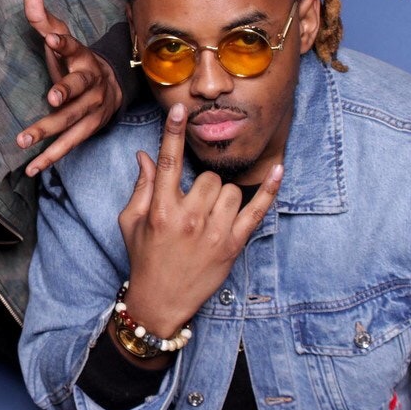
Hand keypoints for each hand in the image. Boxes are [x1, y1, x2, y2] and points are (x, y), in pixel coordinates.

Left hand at [16, 0, 122, 176]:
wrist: (112, 86)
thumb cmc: (76, 60)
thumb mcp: (62, 37)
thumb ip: (43, 18)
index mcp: (83, 57)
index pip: (73, 46)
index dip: (63, 42)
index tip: (52, 38)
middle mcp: (91, 83)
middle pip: (78, 87)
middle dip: (66, 92)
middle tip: (52, 99)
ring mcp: (93, 108)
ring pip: (71, 120)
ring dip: (49, 131)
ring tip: (24, 140)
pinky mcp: (89, 129)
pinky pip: (70, 144)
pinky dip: (51, 157)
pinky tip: (31, 167)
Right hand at [117, 103, 282, 338]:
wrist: (161, 300)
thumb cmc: (144, 257)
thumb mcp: (131, 221)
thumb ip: (142, 186)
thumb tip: (145, 154)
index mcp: (161, 210)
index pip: (168, 162)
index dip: (173, 133)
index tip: (180, 109)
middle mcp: (189, 218)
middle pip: (208, 178)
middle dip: (202, 185)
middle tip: (193, 204)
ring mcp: (215, 232)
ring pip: (231, 191)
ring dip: (222, 196)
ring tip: (210, 215)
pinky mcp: (233, 244)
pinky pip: (257, 210)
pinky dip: (270, 190)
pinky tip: (279, 170)